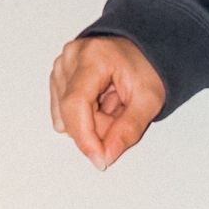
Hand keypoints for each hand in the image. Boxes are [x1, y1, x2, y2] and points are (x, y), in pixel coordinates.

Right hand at [49, 34, 166, 169]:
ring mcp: (62, 64)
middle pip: (71, 112)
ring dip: (92, 121)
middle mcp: (71, 56)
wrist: (145, 48)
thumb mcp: (148, 100)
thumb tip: (105, 156)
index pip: (76, 104)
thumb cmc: (148, 67)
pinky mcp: (59, 74)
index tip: (100, 159)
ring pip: (67, 114)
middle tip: (122, 115)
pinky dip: (86, 115)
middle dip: (97, 128)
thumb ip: (127, 130)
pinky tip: (101, 103)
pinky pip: (65, 109)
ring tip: (114, 104)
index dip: (85, 137)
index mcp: (94, 56)